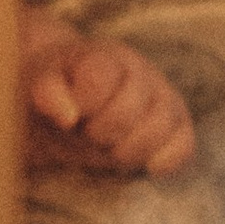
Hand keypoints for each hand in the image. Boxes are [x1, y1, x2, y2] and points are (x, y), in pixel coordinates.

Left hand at [25, 29, 194, 179]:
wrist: (76, 98)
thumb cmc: (59, 91)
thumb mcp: (41, 85)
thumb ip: (48, 92)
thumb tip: (68, 115)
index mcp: (104, 57)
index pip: (98, 80)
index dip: (82, 105)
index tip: (69, 116)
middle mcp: (140, 72)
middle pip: (127, 112)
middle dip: (100, 133)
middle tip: (86, 135)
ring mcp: (163, 97)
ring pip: (159, 129)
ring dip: (127, 151)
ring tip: (108, 149)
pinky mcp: (178, 124)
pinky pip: (183, 146)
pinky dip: (166, 160)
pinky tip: (147, 167)